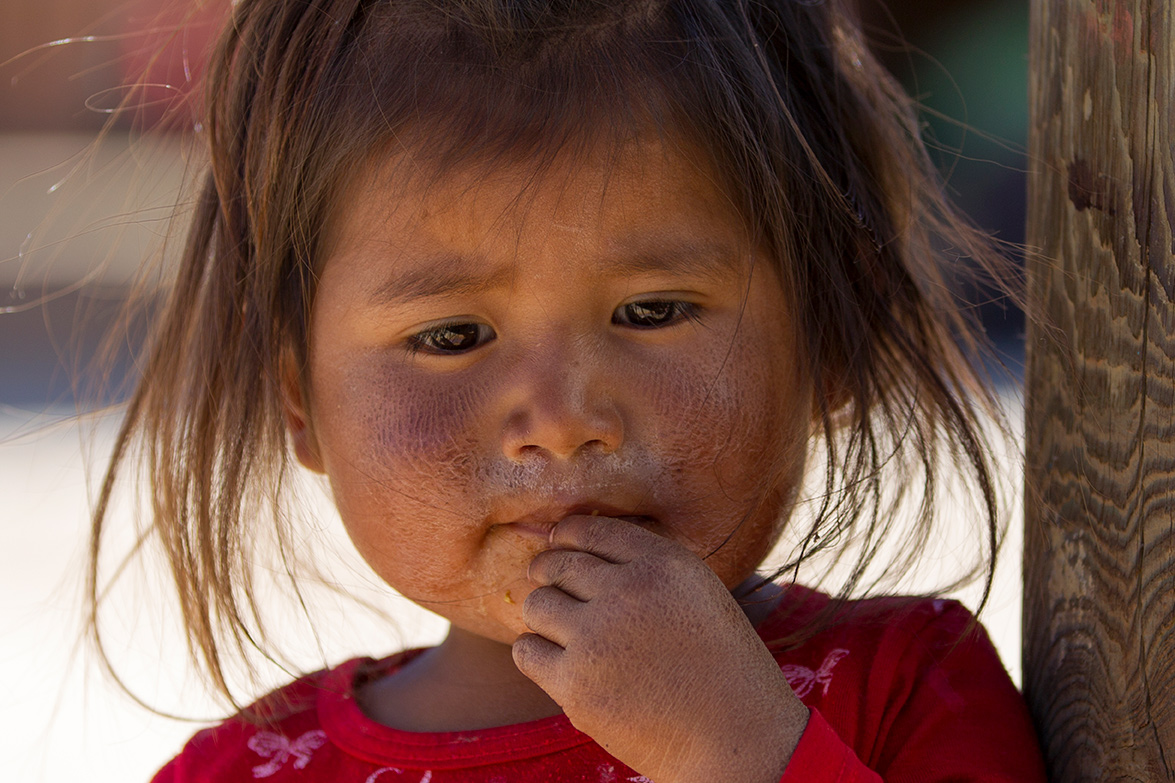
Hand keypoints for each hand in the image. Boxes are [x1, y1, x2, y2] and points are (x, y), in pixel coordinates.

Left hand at [511, 514, 808, 782]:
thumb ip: (648, 571)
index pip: (594, 531)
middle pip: (559, 565)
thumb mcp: (699, 595)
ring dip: (543, 616)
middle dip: (547, 572)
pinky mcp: (576, 686)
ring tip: (558, 631)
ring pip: (537, 605)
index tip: (556, 541)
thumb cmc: (720, 669)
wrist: (736, 738)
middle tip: (545, 582)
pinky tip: (554, 662)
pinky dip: (535, 654)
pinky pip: (527, 652)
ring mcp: (597, 638)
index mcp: (664, 564)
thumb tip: (579, 552)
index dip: (567, 533)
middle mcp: (628, 592)